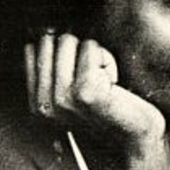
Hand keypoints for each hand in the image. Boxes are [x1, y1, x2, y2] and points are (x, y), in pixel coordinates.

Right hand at [26, 32, 164, 145]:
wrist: (137, 141)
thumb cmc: (111, 110)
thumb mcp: (73, 92)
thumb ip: (54, 68)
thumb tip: (44, 28)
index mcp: (37, 103)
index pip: (32, 48)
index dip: (63, 51)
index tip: (81, 77)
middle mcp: (44, 103)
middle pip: (50, 40)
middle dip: (77, 51)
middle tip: (96, 80)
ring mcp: (62, 98)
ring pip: (68, 41)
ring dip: (93, 56)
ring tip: (105, 83)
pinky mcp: (85, 91)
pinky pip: (91, 49)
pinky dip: (108, 60)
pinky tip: (114, 85)